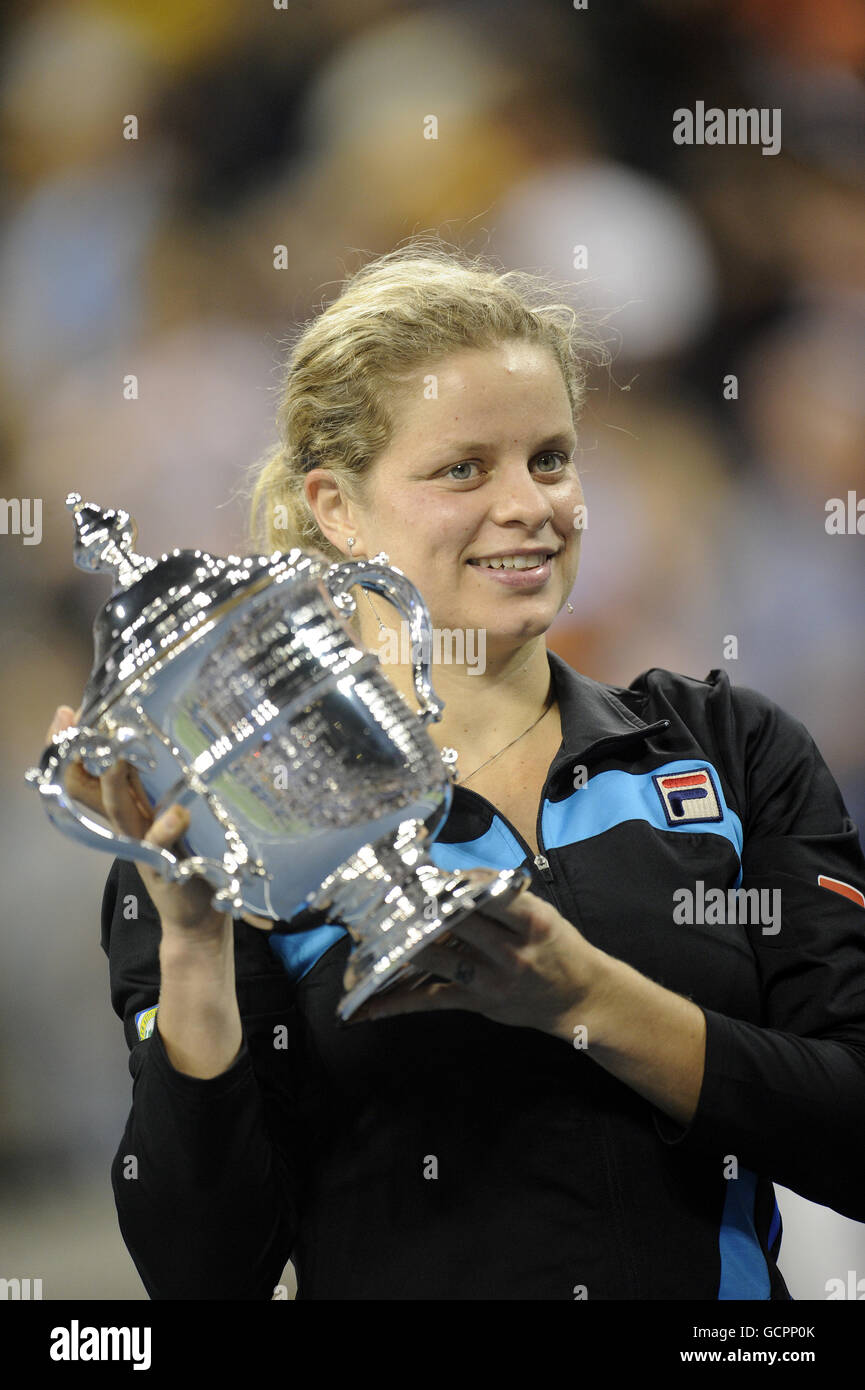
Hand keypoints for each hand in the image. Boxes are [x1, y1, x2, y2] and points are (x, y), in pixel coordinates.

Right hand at [44, 704, 230, 938]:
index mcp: (129, 805)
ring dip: (116, 783)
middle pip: (88, 784)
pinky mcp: (162, 867)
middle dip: (78, 751)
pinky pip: (159, 845)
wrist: (198, 915)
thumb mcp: (171, 814)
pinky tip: (178, 813)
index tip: (67, 712)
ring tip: (118, 756)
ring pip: (117, 809)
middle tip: (71, 719)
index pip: (88, 769)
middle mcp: (127, 821)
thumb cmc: (186, 858)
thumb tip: (167, 742)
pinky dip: (167, 828)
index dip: (73, 743)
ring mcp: (140, 844)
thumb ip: (165, 787)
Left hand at [348, 888, 603, 1036]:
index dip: (453, 882)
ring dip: (401, 945)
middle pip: (456, 922)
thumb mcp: (542, 914)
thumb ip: (502, 898)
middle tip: (384, 892)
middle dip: (420, 907)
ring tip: (367, 933)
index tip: (423, 872)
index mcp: (530, 920)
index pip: (487, 894)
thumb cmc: (557, 946)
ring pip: (438, 958)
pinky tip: (364, 1007)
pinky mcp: (478, 1002)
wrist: (581, 997)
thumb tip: (452, 878)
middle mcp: (511, 949)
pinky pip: (431, 999)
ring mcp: (493, 979)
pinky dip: (396, 1003)